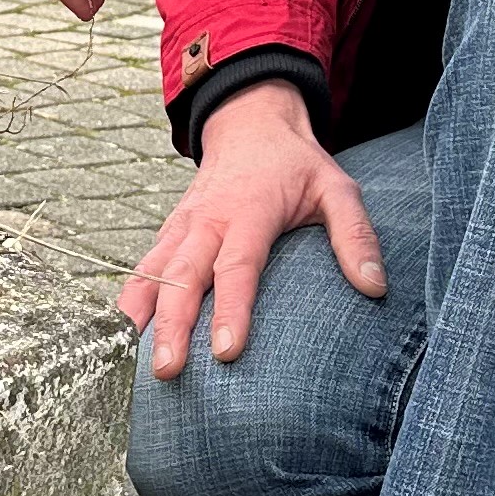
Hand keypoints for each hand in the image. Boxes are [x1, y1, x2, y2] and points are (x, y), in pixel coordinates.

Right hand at [119, 80, 384, 378]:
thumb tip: (375, 287)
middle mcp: (207, 220)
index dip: (231, 310)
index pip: (237, 267)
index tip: (226, 353)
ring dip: (139, 317)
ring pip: (154, 274)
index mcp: (249, 211)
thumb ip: (355, 235)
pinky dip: (130, 300)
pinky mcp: (169, 232)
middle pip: (183, 278)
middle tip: (167, 371)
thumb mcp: (337, 188)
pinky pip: (144, 268)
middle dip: (172, 327)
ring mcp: (182, 226)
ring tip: (125, 359)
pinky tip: (120, 335)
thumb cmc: (297, 166)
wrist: (249, 124)